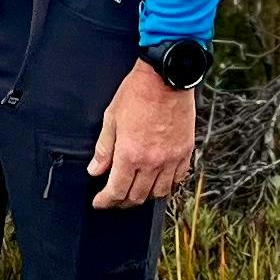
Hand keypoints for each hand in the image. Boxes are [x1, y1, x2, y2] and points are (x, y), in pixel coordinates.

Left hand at [88, 61, 197, 208]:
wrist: (167, 77)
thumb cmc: (137, 93)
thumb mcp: (111, 118)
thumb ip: (103, 149)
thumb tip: (95, 170)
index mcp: (129, 154)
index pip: (116, 190)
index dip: (105, 201)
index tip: (100, 202)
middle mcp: (151, 162)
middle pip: (136, 196)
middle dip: (122, 202)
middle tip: (114, 198)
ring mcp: (170, 159)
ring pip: (158, 193)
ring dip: (145, 197)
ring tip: (136, 192)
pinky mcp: (184, 152)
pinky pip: (177, 179)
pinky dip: (167, 186)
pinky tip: (158, 181)